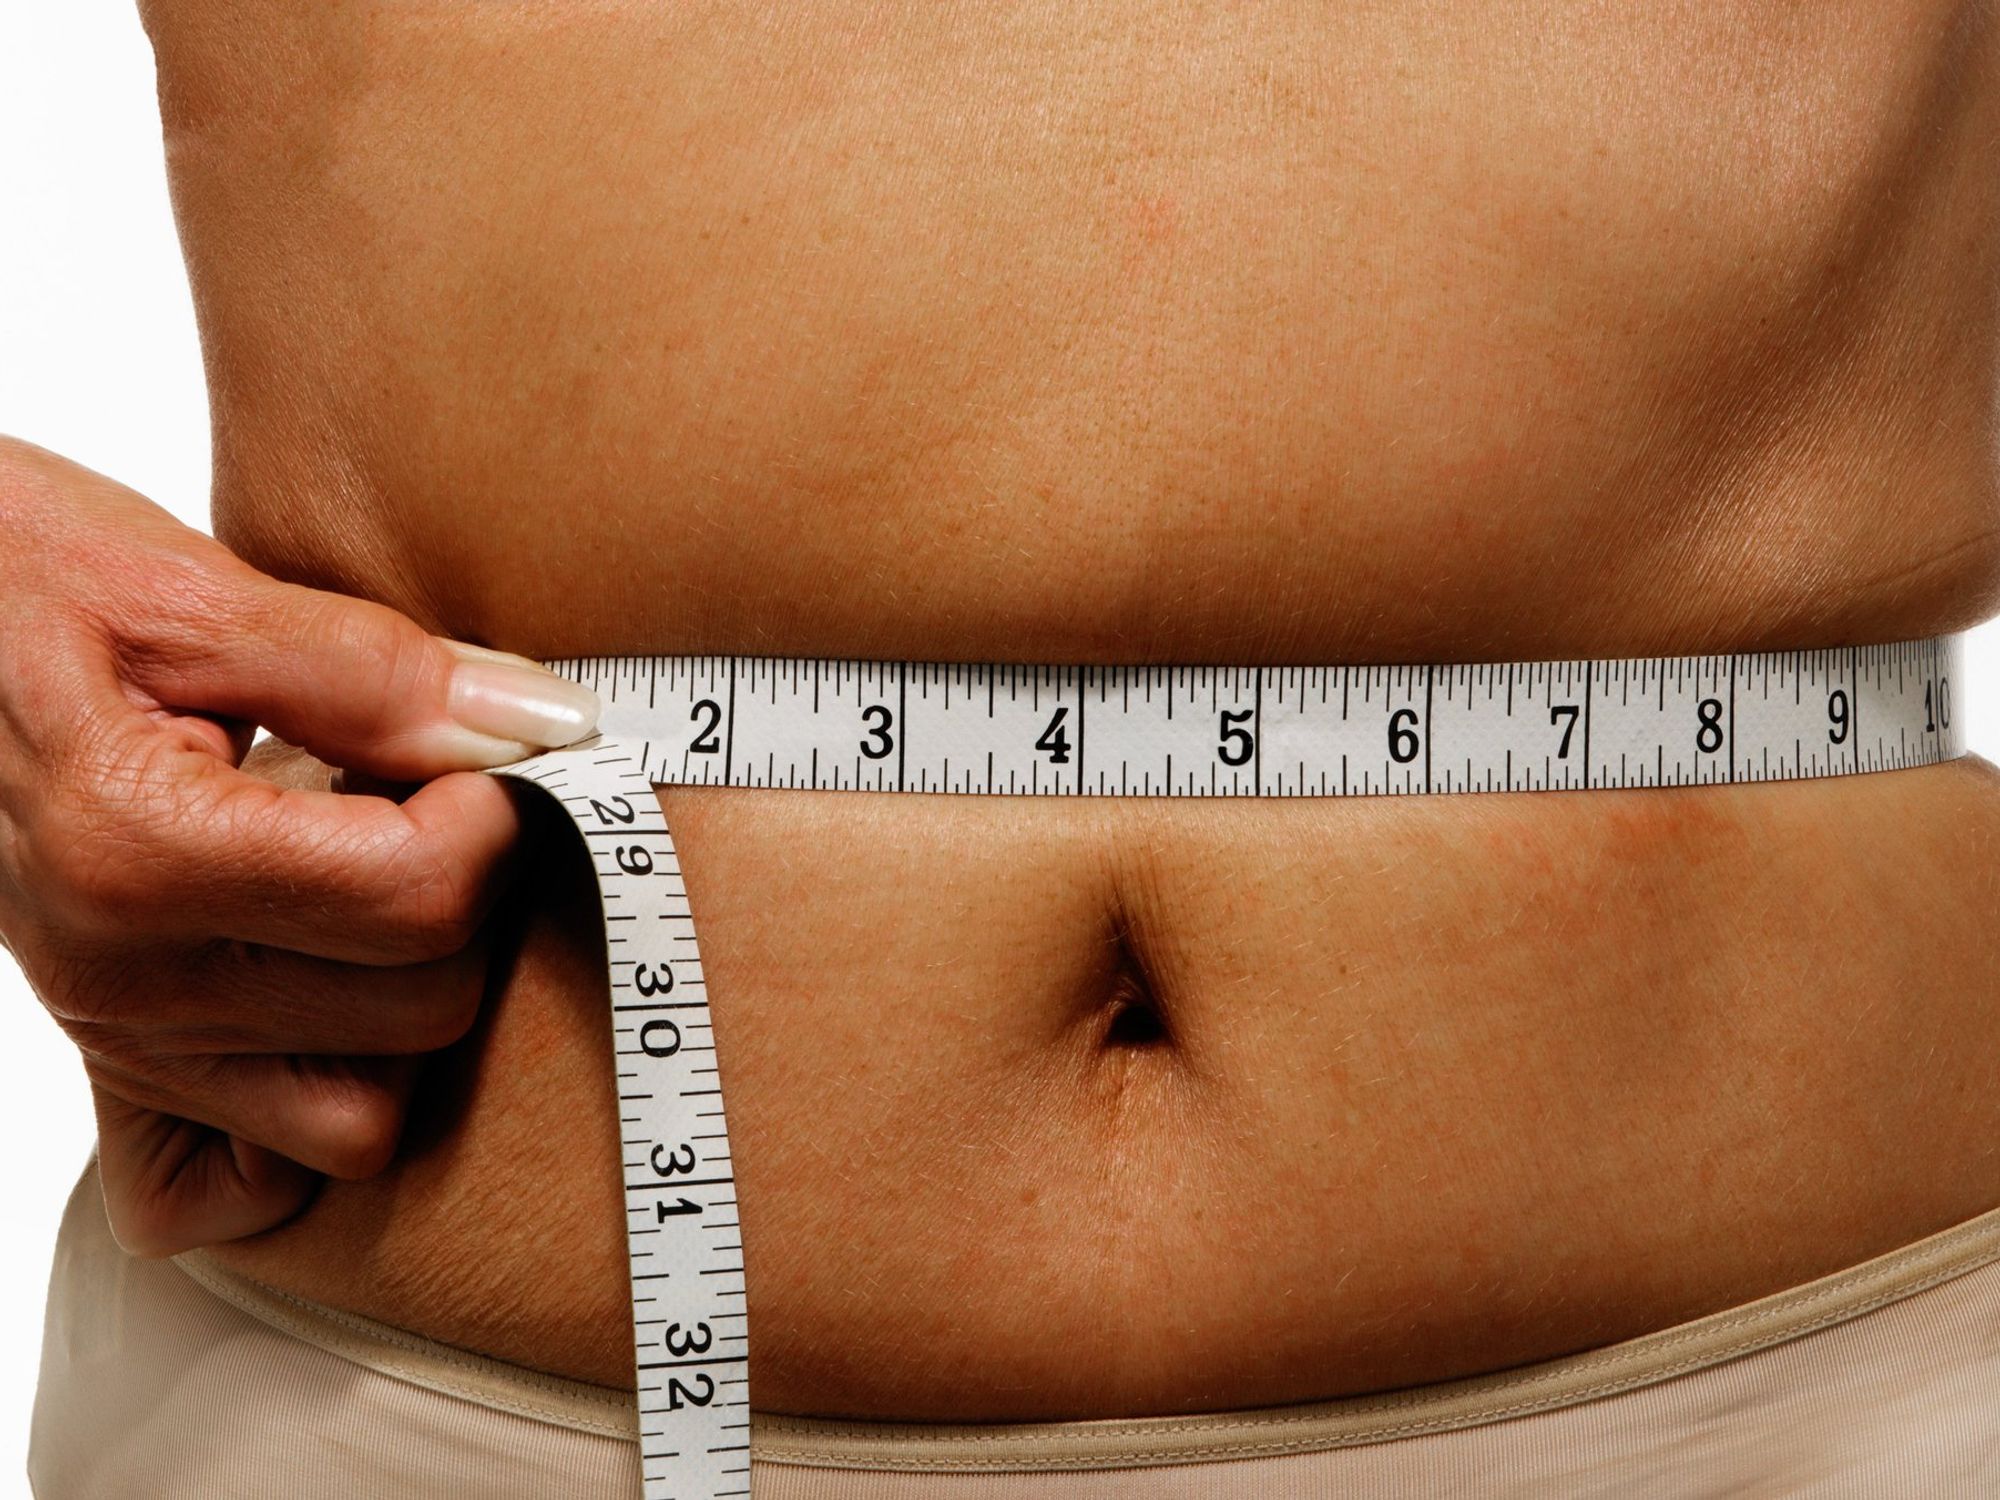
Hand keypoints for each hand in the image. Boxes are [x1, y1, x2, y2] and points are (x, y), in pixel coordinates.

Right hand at [0, 438, 599, 1254]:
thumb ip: (374, 673)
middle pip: (420, 1006)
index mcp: (136, 850)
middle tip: (424, 796)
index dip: (494, 813)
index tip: (475, 748)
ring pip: (366, 1112)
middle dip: (467, 895)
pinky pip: (251, 1184)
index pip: (420, 897)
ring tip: (371, 876)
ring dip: (410, 997)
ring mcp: (115, 1039)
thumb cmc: (12, 580)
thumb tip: (544, 727)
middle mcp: (121, 977)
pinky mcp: (113, 1069)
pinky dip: (310, 1109)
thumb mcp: (185, 590)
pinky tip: (320, 989)